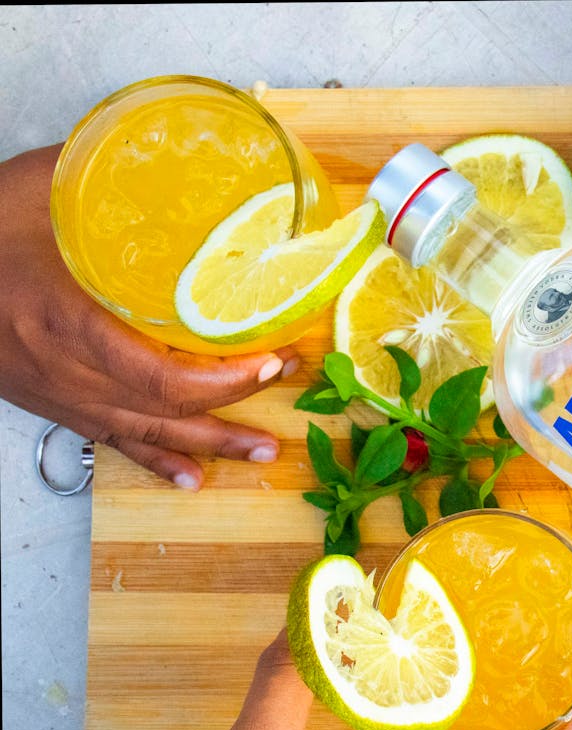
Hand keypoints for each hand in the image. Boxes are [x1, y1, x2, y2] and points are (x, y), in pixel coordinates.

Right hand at [0, 145, 296, 489]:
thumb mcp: (41, 189)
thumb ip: (105, 179)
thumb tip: (180, 159)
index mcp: (69, 323)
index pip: (162, 374)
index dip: (224, 380)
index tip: (271, 363)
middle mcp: (66, 370)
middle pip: (161, 413)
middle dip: (228, 417)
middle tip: (281, 410)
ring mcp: (57, 391)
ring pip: (141, 433)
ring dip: (205, 448)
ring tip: (257, 457)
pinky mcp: (49, 399)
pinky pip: (108, 440)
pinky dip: (154, 461)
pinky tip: (189, 480)